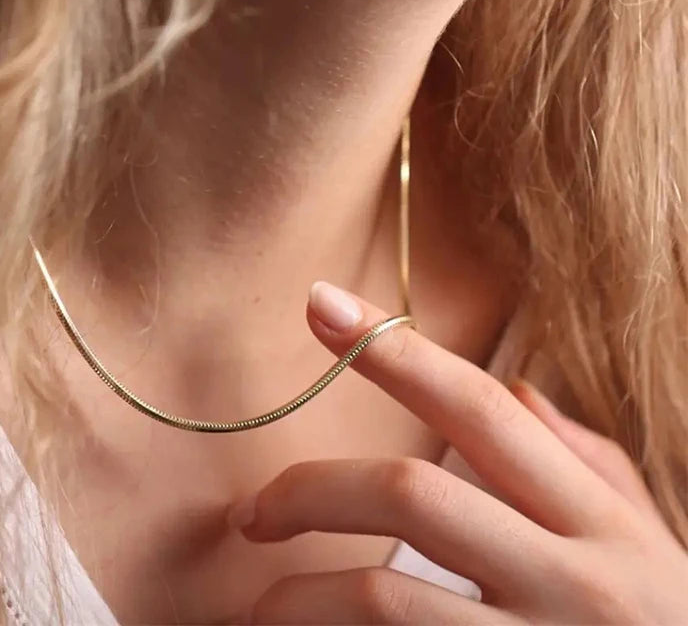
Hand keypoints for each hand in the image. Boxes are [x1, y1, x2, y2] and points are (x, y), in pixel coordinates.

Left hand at [226, 282, 687, 623]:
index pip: (477, 407)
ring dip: (300, 595)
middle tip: (252, 512)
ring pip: (385, 597)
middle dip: (311, 491)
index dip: (390, 349)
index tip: (320, 303)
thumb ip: (583, 461)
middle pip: (410, 494)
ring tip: (263, 602)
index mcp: (597, 518)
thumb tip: (514, 389)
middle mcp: (574, 578)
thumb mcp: (646, 542)